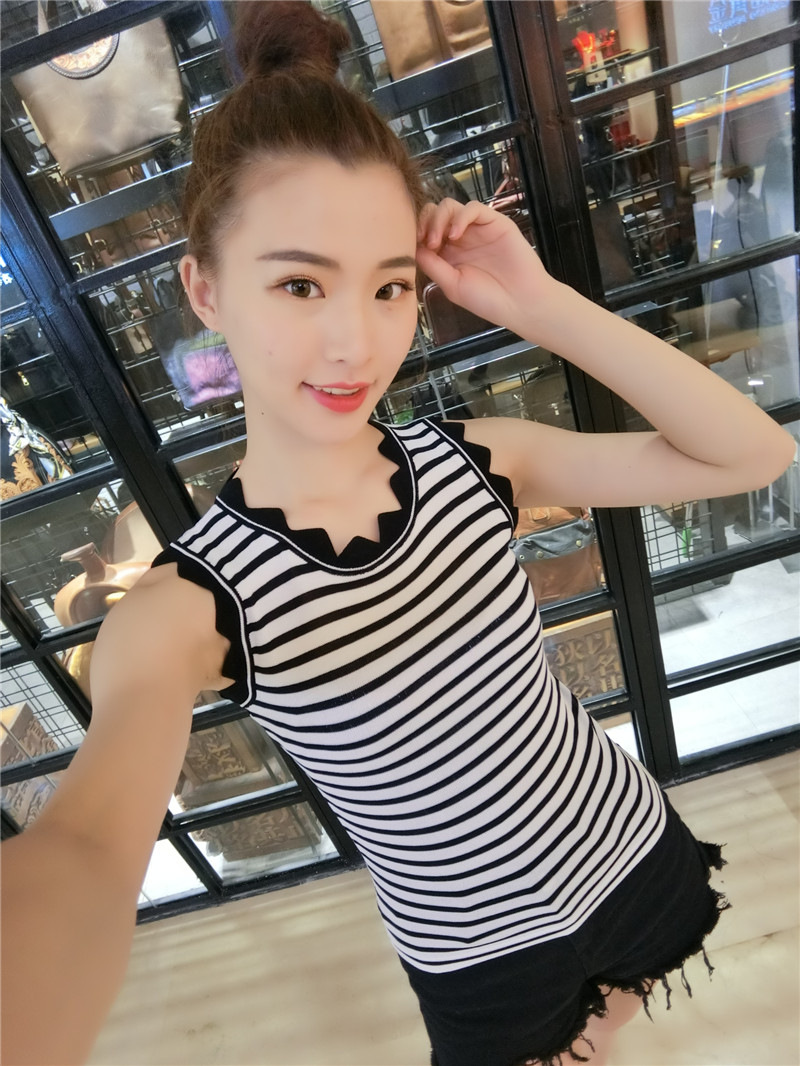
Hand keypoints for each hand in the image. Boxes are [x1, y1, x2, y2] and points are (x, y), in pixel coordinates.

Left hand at [415, 198, 558, 335]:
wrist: (520, 302)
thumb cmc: (487, 299)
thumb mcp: (452, 285)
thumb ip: (432, 265)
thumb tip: (412, 248)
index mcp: (447, 253)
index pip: (424, 230)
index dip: (416, 233)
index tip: (413, 246)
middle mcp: (460, 238)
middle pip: (433, 213)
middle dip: (425, 223)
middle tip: (428, 243)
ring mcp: (476, 228)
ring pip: (450, 206)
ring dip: (439, 219)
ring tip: (439, 241)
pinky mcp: (494, 222)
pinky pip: (473, 207)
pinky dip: (460, 216)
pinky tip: (456, 234)